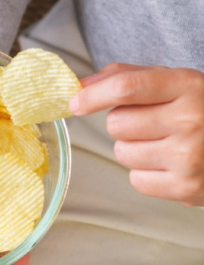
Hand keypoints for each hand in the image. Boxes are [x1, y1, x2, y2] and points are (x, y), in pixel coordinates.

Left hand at [69, 63, 203, 205]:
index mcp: (188, 86)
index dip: (93, 95)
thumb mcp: (175, 83)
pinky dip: (146, 173)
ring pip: (122, 152)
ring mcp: (189, 156)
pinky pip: (135, 179)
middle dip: (124, 124)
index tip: (74, 102)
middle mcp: (190, 120)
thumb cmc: (200, 111)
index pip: (127, 87)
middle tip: (152, 124)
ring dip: (134, 149)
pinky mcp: (185, 187)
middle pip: (116, 124)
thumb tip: (79, 86)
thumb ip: (128, 77)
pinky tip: (170, 164)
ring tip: (164, 144)